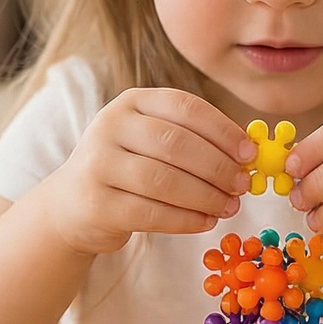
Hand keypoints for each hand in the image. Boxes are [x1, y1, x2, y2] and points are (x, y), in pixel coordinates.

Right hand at [43, 88, 254, 255]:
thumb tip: (248, 154)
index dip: (223, 130)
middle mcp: (110, 126)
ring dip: (205, 196)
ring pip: (164, 181)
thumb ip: (194, 140)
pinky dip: (186, 220)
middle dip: (218, 167)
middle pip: (176, 144)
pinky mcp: (97, 204)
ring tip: (229, 207)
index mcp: (131, 102)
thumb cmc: (128, 168)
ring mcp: (99, 164)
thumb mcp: (152, 141)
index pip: (185, 107)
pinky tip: (206, 221)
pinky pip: (152, 213)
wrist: (73, 204)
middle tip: (242, 185)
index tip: (249, 153)